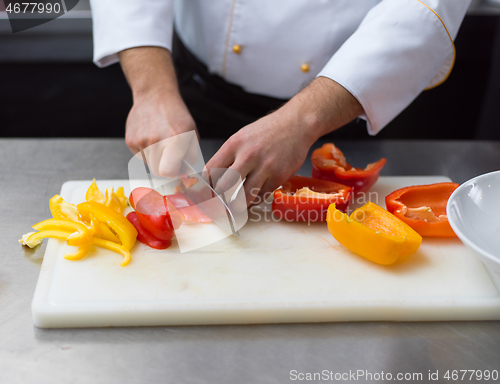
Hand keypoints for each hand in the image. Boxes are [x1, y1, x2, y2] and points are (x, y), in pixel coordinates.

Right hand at [125, 90, 197, 177]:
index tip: (176, 167)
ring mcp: (140, 141)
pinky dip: (147, 151)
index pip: (167, 172)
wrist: (154, 95)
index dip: (173, 173)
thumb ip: (191, 156)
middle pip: (157, 171)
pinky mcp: (130, 141)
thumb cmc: (176, 116)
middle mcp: (155, 141)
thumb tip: (185, 174)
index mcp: (174, 140)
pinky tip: (151, 137)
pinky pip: (140, 156)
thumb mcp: (192, 133)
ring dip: (156, 158)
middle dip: (165, 167)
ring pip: (149, 164)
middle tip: (170, 154)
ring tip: (161, 141)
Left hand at [206, 77, 363, 206]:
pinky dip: (254, 201)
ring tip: (232, 211)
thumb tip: (212, 178)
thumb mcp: (241, 137)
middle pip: (225, 187)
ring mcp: (265, 167)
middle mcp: (248, 155)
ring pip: (244, 197)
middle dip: (218, 201)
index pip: (211, 171)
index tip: (203, 197)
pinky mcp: (279, 177)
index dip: (204, 188)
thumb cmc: (267, 131)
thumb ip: (228, 156)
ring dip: (237, 206)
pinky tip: (250, 201)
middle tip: (216, 209)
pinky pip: (261, 196)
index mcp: (234, 144)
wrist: (296, 124)